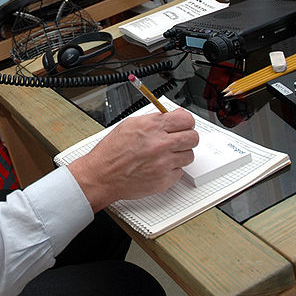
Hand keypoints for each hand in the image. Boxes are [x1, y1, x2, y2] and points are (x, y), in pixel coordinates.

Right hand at [67, 109, 197, 211]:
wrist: (102, 175)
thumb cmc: (111, 152)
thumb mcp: (129, 125)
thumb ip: (154, 119)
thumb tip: (173, 116)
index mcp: (152, 127)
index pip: (186, 119)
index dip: (186, 122)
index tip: (184, 125)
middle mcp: (160, 144)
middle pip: (193, 137)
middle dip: (188, 138)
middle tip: (180, 140)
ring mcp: (163, 163)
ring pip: (189, 155)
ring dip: (180, 155)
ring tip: (166, 155)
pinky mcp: (164, 179)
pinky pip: (180, 172)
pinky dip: (172, 170)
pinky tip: (159, 167)